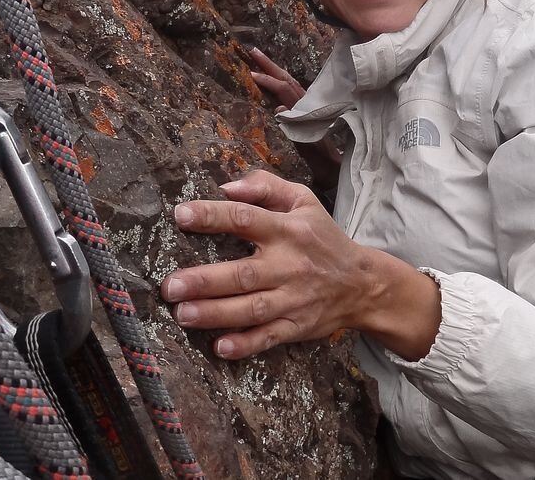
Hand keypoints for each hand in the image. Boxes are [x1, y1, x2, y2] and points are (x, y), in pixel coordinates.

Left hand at [162, 170, 439, 359]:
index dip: (212, 216)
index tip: (181, 215)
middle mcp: (288, 265)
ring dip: (216, 313)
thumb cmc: (323, 237)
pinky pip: (269, 337)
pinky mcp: (296, 326)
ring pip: (251, 308)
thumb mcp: (303, 201)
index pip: (245, 219)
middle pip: (243, 273)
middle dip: (205, 280)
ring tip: (183, 314)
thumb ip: (266, 186)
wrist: (363, 284)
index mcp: (287, 230)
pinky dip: (246, 344)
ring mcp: (292, 299)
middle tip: (171, 285)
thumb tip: (227, 186)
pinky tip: (221, 347)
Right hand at [242, 47, 341, 180]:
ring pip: (290, 81)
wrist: (333, 165)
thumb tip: (279, 108)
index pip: (285, 90)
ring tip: (258, 58)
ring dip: (274, 69)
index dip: (268, 81)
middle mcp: (307, 104)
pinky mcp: (307, 108)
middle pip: (287, 78)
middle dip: (269, 64)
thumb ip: (294, 128)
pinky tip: (273, 77)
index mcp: (305, 111)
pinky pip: (291, 88)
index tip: (251, 74)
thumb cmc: (319, 159)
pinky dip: (280, 79)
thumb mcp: (306, 146)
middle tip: (252, 51)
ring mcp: (307, 104)